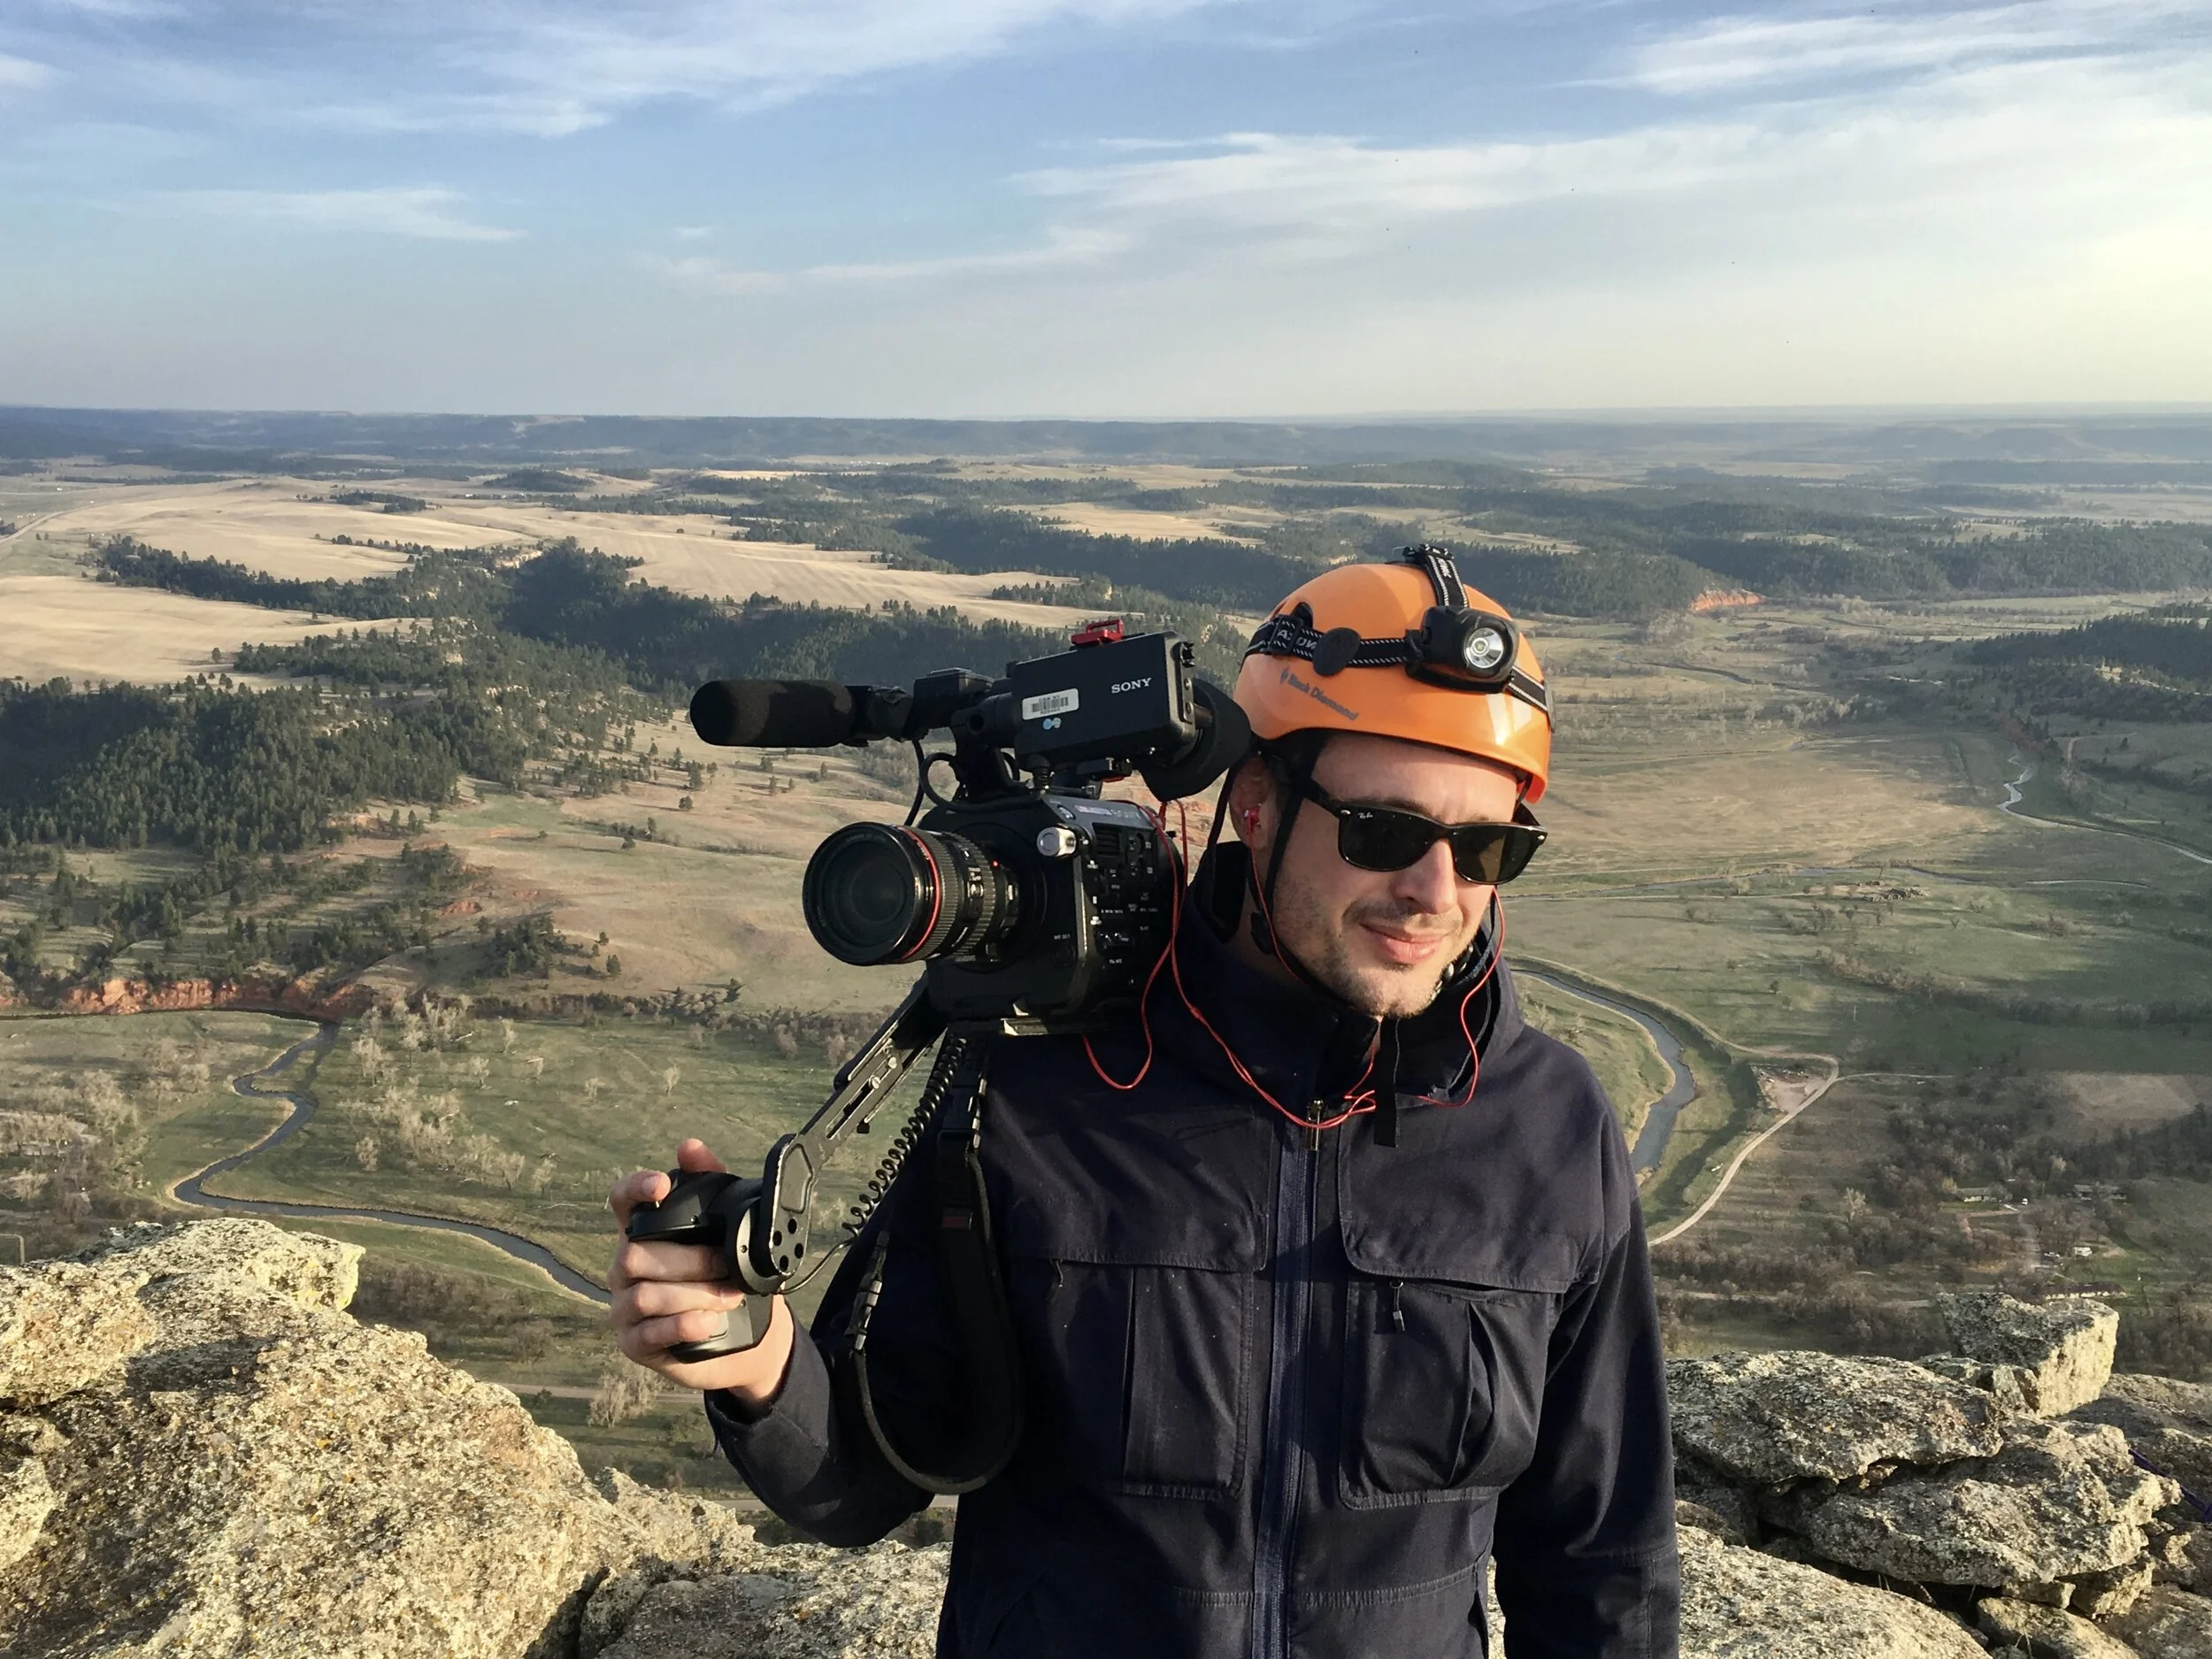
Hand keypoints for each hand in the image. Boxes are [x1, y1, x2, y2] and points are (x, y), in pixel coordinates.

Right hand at [607, 1137, 795, 1405]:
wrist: (744, 1335)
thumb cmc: (725, 1275)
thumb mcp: (725, 1231)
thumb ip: (711, 1185)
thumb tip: (690, 1147)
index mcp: (643, 1233)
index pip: (621, 1202)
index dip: (634, 1189)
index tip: (661, 1184)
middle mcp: (625, 1268)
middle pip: (635, 1255)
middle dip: (690, 1261)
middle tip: (727, 1266)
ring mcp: (625, 1308)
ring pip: (645, 1295)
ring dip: (693, 1295)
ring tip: (729, 1297)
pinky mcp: (634, 1343)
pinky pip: (647, 1334)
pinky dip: (681, 1326)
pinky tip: (708, 1322)